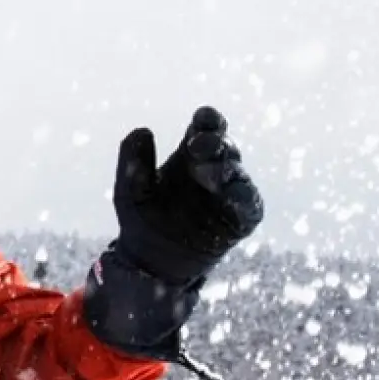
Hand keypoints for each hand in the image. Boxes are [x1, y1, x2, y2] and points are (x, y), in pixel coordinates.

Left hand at [111, 106, 262, 284]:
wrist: (152, 261)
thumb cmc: (143, 219)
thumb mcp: (130, 190)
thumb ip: (133, 161)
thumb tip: (143, 130)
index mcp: (190, 155)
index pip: (206, 128)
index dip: (208, 120)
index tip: (202, 119)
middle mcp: (213, 169)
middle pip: (223, 146)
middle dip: (214, 142)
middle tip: (196, 145)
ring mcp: (229, 193)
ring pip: (236, 173)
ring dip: (224, 168)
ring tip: (206, 171)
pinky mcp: (240, 220)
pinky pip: (248, 206)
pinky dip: (243, 198)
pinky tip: (232, 194)